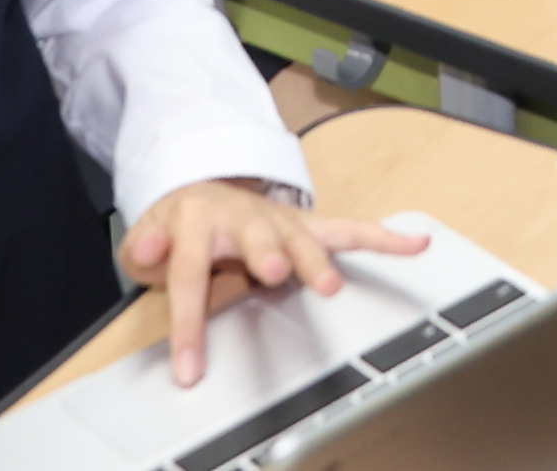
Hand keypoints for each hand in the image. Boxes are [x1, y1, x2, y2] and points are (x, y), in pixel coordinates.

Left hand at [118, 181, 425, 389]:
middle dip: (269, 255)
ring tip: (333, 285)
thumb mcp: (145, 236)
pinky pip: (349, 230)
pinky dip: (383, 237)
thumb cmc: (179, 226)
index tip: (190, 368)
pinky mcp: (308, 226)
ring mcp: (281, 221)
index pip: (192, 274)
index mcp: (199, 220)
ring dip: (318, 260)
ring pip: (305, 239)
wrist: (204, 189)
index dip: (190, 323)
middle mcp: (245, 216)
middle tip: (275, 273)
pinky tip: (415, 244)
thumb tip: (147, 252)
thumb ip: (141, 248)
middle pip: (258, 239)